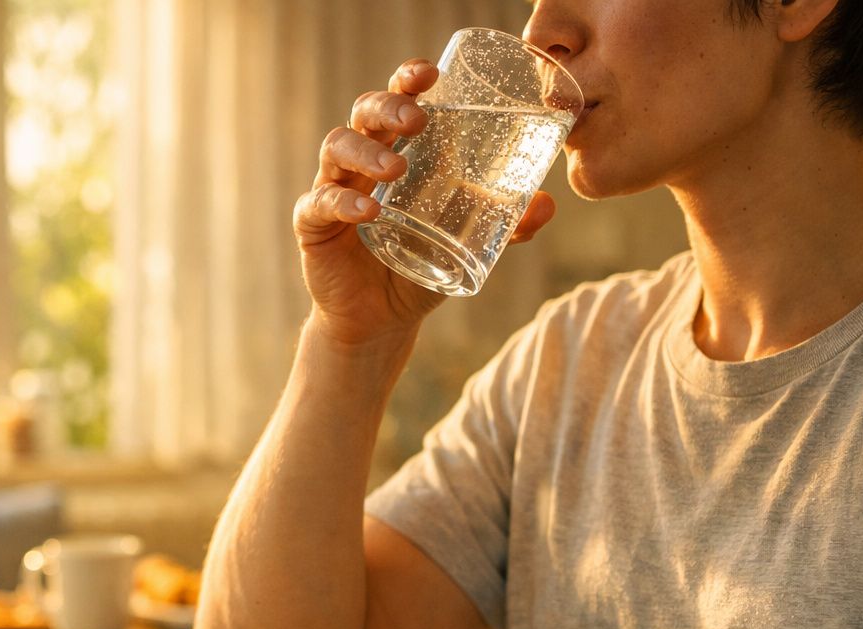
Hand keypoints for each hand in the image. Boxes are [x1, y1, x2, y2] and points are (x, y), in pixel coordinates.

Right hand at [293, 59, 558, 346]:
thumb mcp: (466, 243)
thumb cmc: (420, 267)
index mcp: (396, 151)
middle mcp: (361, 163)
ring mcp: (334, 189)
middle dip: (388, 106)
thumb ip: (505, 224)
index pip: (397, 102)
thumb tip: (548, 204)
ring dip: (366, 151)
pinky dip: (342, 202)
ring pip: (336, 147)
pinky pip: (320, 203)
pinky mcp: (314, 226)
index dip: (407, 81)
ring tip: (396, 167)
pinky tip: (367, 210)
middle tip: (417, 119)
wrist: (381, 321)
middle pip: (364, 113)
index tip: (430, 74)